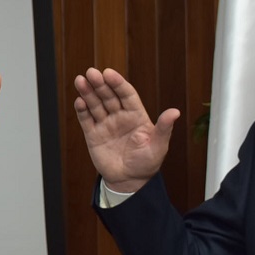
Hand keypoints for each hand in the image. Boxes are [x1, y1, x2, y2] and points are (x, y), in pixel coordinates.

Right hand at [73, 67, 179, 192]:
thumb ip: (164, 128)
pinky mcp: (93, 135)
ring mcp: (106, 124)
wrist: (129, 181)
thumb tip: (175, 112)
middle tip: (91, 73)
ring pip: (95, 104)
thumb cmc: (147, 163)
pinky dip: (82, 110)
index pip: (126, 94)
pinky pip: (86, 120)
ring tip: (80, 81)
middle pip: (109, 96)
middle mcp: (120, 116)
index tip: (109, 73)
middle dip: (100, 84)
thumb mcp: (159, 146)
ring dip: (88, 92)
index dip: (118, 83)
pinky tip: (79, 101)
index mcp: (136, 115)